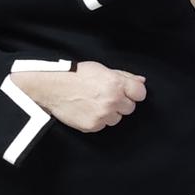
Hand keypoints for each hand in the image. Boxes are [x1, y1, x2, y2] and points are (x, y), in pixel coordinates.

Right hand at [11, 61, 146, 132]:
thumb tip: (141, 81)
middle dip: (121, 102)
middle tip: (105, 95)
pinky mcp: (93, 126)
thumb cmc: (75, 75)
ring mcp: (103, 115)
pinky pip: (103, 125)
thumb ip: (124, 76)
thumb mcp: (101, 69)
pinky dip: (98, 119)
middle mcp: (112, 101)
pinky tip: (87, 109)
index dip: (134, 92)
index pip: (140, 93)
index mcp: (116, 84)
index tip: (128, 91)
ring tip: (94, 102)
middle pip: (130, 107)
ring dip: (110, 112)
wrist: (52, 87)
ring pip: (117, 118)